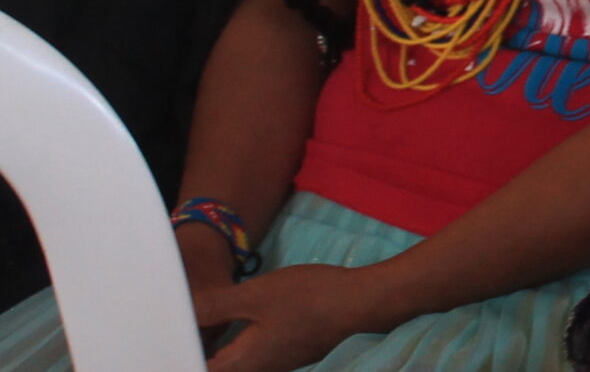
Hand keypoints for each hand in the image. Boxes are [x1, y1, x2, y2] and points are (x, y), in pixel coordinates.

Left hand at [194, 264, 398, 371]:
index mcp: (242, 364)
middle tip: (178, 331)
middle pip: (218, 369)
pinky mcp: (290, 355)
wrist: (361, 303)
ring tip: (201, 327)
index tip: (158, 346)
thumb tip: (180, 315)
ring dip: (218, 352)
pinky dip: (238, 347)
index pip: (197, 369)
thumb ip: (215, 307)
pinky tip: (238, 325)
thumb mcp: (256, 294)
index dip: (178, 356)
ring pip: (236, 367)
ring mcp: (277, 366)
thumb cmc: (308, 298)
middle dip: (199, 353)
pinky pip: (253, 360)